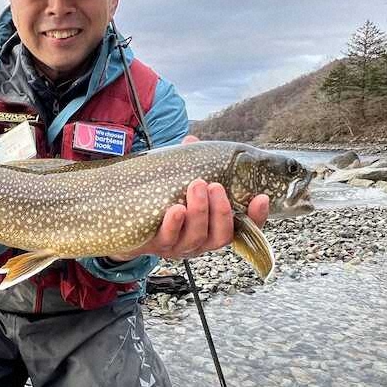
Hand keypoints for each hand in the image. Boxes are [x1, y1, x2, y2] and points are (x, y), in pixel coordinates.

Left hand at [107, 136, 269, 261]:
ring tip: (196, 185)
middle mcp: (200, 241)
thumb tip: (192, 140)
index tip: (261, 198)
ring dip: (199, 212)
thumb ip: (190, 165)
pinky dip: (173, 224)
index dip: (256, 217)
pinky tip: (175, 209)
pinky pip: (168, 239)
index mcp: (213, 227)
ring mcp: (179, 246)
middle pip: (220, 235)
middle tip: (214, 185)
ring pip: (196, 237)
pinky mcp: (157, 246)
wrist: (126, 222)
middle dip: (221, 210)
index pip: (244, 228)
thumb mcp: (179, 183)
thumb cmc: (163, 201)